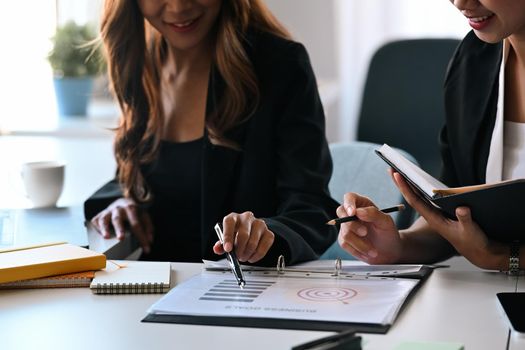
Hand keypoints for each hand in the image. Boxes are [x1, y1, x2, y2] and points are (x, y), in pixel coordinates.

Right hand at [90, 198, 153, 253]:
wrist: (123, 201)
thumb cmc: (134, 212)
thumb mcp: (144, 216)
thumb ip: (148, 227)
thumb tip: (150, 241)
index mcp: (131, 208)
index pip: (136, 224)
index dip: (142, 237)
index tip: (146, 249)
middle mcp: (118, 208)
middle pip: (118, 218)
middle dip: (119, 228)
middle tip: (121, 238)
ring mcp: (108, 211)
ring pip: (104, 219)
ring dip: (104, 228)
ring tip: (106, 237)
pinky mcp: (100, 214)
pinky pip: (96, 220)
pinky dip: (97, 228)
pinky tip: (101, 234)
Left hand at [213, 211, 274, 262]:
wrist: (251, 231)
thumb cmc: (236, 234)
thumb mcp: (226, 238)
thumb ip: (220, 245)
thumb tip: (217, 249)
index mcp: (233, 218)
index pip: (229, 223)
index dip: (228, 237)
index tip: (228, 249)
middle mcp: (247, 218)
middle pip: (243, 235)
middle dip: (239, 250)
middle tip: (237, 257)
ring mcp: (259, 224)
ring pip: (253, 242)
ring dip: (247, 254)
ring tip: (244, 257)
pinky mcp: (268, 233)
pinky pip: (264, 247)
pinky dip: (257, 255)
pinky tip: (252, 257)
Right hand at [337, 192, 402, 263]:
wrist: (389, 252)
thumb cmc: (388, 233)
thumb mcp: (386, 222)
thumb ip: (374, 214)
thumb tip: (358, 211)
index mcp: (362, 204)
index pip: (349, 197)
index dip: (348, 203)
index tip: (352, 213)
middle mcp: (352, 214)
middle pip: (341, 213)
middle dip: (353, 225)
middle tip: (365, 233)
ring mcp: (346, 227)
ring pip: (345, 232)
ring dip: (360, 243)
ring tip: (373, 250)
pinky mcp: (344, 240)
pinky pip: (345, 244)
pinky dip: (357, 250)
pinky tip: (367, 252)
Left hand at [391, 171, 506, 268]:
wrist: (477, 251)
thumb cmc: (472, 242)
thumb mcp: (471, 232)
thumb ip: (465, 220)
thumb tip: (461, 208)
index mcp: (434, 219)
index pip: (415, 200)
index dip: (405, 188)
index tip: (397, 175)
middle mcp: (432, 215)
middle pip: (413, 195)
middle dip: (402, 182)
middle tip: (391, 167)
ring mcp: (436, 213)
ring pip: (419, 195)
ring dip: (410, 183)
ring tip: (400, 171)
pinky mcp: (442, 212)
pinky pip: (428, 197)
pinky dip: (421, 188)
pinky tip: (417, 180)